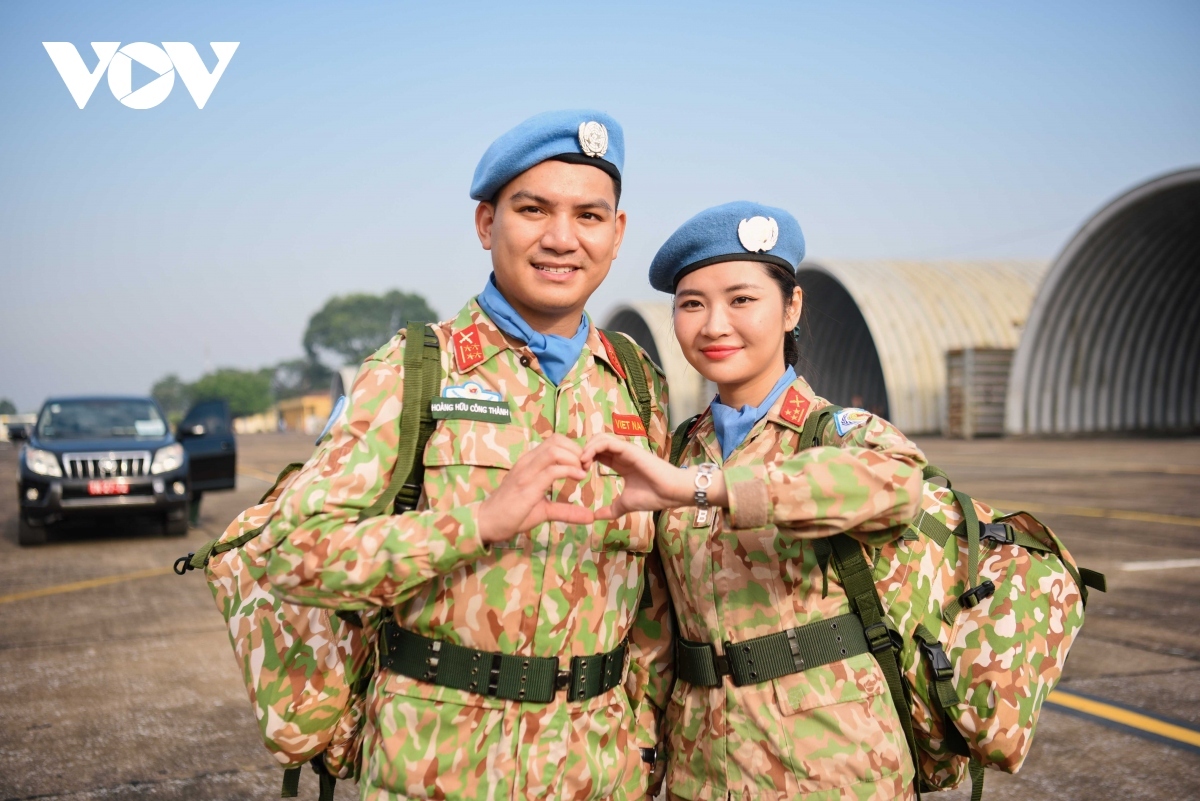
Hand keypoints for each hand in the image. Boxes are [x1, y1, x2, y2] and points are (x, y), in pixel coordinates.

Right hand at [477, 434, 594, 543]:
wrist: (486, 523)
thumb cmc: (512, 514)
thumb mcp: (544, 510)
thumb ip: (566, 510)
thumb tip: (589, 516)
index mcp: (530, 463)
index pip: (554, 441)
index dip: (573, 449)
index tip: (583, 466)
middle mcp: (527, 463)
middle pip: (557, 440)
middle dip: (577, 451)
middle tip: (586, 468)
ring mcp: (526, 473)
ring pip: (555, 451)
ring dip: (574, 459)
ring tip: (582, 473)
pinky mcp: (527, 487)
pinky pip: (552, 471)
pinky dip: (570, 471)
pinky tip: (578, 479)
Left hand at [581, 434, 721, 519]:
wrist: (671, 494)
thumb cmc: (653, 496)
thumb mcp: (626, 504)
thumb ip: (611, 509)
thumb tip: (596, 517)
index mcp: (621, 464)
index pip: (597, 454)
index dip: (584, 459)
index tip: (576, 473)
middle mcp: (622, 454)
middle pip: (596, 443)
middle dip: (582, 452)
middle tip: (575, 467)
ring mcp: (626, 450)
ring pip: (599, 438)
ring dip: (586, 448)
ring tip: (580, 464)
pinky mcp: (629, 449)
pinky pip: (606, 442)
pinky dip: (593, 448)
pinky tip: (586, 461)